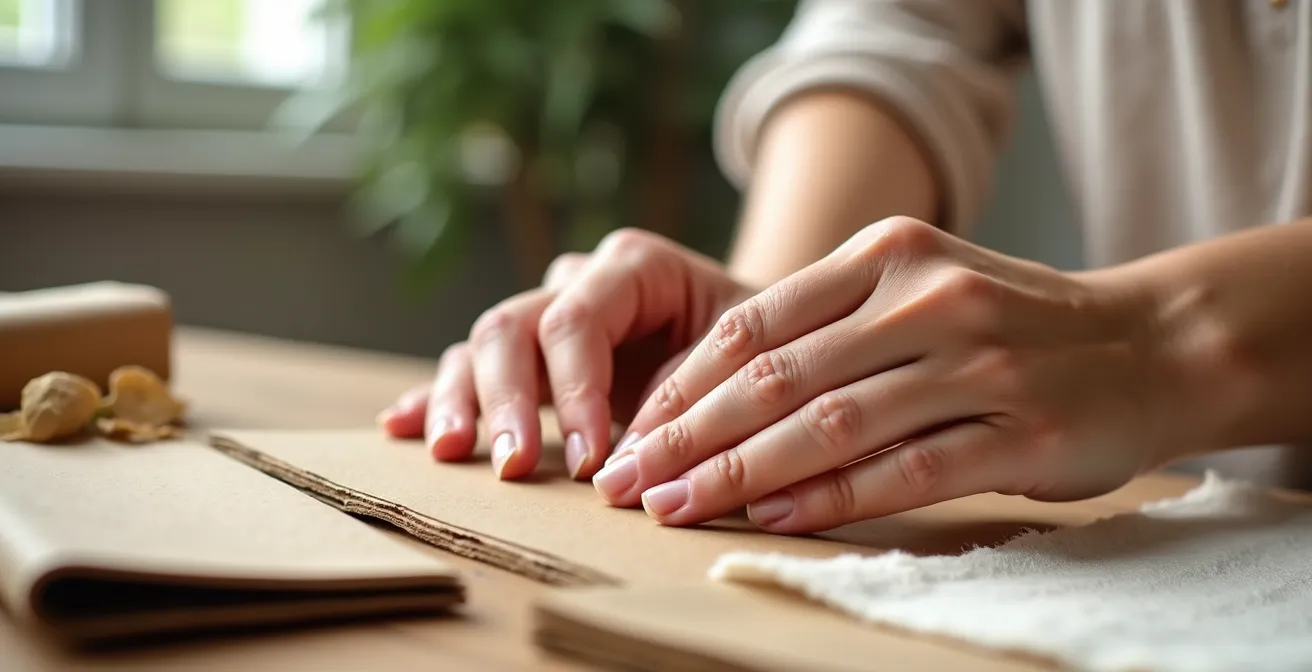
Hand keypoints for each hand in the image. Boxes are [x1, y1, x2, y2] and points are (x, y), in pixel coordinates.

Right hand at [378, 229, 754, 480]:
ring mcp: (546, 317)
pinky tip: (402, 427)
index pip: (577, 319)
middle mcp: (578, 283)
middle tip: (514, 469)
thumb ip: (689, 397)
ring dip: (461, 400)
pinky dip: (435, 398)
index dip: (573, 389)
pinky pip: (468, 369)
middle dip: (506, 399)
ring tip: (451, 453)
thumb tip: (629, 465)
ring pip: (481, 344)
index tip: (587, 460)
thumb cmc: (760, 351)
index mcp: (632, 267)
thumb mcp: (745, 363)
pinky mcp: (530, 359)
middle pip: (514, 326)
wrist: (762, 347)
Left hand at [591, 217, 1181, 532]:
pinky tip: (774, 517)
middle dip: (690, 435)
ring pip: (830, 424)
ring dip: (741, 473)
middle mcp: (925, 298)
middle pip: (778, 376)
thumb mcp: (917, 289)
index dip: (684, 382)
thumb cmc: (1007, 324)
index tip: (633, 430)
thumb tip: (708, 401)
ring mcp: (976, 363)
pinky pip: (903, 470)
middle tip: (631, 480)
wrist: (1148, 343)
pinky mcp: (1018, 431)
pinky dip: (832, 498)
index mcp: (887, 255)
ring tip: (678, 505)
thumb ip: (827, 327)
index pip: (756, 321)